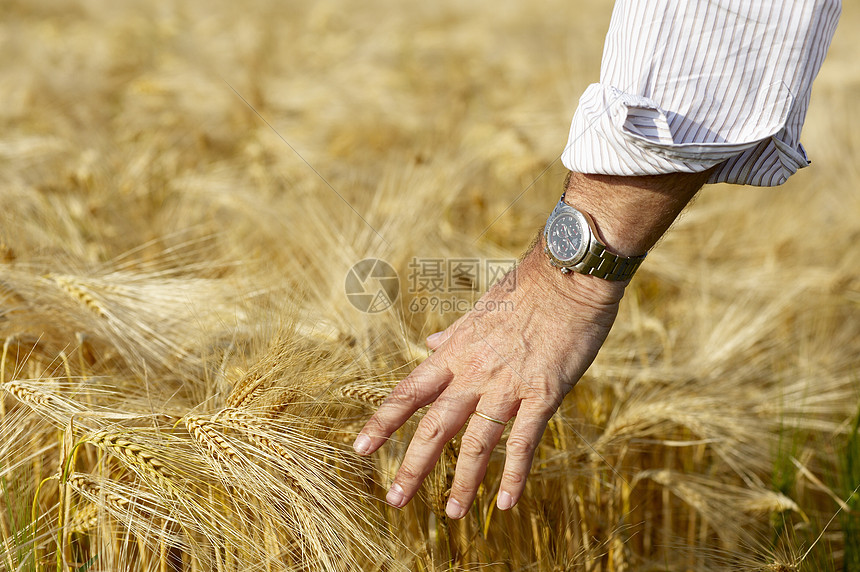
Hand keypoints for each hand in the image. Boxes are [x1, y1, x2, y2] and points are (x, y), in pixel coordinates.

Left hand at [352, 242, 626, 517]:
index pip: (409, 393)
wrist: (570, 277)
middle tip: (395, 498)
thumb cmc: (526, 290)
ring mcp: (508, 385)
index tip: (360, 448)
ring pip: (477, 443)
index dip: (383, 422)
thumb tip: (429, 343)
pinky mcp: (543, 394)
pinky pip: (523, 442)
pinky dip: (514, 476)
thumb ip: (453, 334)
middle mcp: (474, 372)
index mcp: (455, 353)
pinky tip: (506, 503)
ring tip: (453, 513)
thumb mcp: (480, 310)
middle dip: (413, 466)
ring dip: (464, 482)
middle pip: (435, 427)